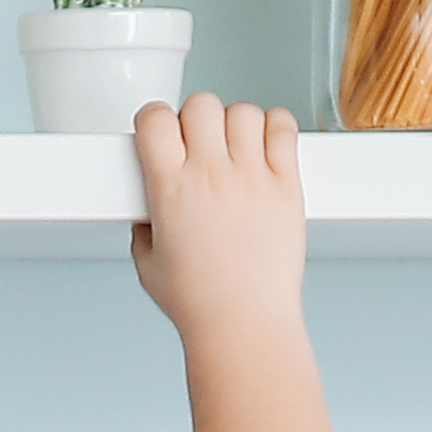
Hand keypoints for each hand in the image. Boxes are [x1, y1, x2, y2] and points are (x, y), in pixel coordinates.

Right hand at [128, 96, 308, 346]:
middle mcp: (211, 176)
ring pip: (242, 111)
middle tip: (200, 144)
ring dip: (235, 123)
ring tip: (235, 148)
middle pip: (200, 105)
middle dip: (195, 119)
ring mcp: (252, 178)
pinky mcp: (286, 186)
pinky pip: (283, 128)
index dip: (155, 119)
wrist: (244, 325)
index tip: (160, 132)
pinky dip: (274, 126)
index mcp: (170, 190)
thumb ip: (145, 228)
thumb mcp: (148, 264)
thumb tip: (148, 214)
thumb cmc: (200, 303)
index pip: (155, 119)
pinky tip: (266, 145)